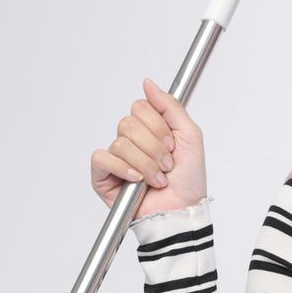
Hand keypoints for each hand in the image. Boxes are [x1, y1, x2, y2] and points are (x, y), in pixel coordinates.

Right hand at [90, 76, 207, 214]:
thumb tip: (148, 83)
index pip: (140, 107)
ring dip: (145, 163)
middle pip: (128, 123)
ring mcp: (116, 158)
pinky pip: (101, 158)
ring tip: (157, 179)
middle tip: (166, 165)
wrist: (182, 210)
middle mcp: (131, 141)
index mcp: (149, 129)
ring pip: (120, 143)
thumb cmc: (188, 178)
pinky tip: (136, 179)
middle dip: (153, 147)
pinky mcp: (102, 176)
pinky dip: (122, 168)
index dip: (158, 126)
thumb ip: (170, 106)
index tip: (172, 144)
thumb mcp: (189, 135)